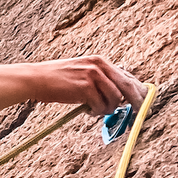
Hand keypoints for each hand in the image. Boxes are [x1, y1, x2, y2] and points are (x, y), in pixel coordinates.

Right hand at [26, 57, 146, 113]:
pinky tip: (87, 110)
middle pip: (128, 86)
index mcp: (100, 61)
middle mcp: (99, 66)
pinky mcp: (84, 87)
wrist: (35, 79)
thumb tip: (116, 97)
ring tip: (96, 110)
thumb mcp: (81, 73)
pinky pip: (100, 105)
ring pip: (115, 98)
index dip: (138, 91)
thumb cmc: (56, 80)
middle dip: (136, 102)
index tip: (142, 103)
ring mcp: (92, 75)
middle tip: (138, 115)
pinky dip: (96, 111)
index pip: (127, 76)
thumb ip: (99, 80)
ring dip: (108, 109)